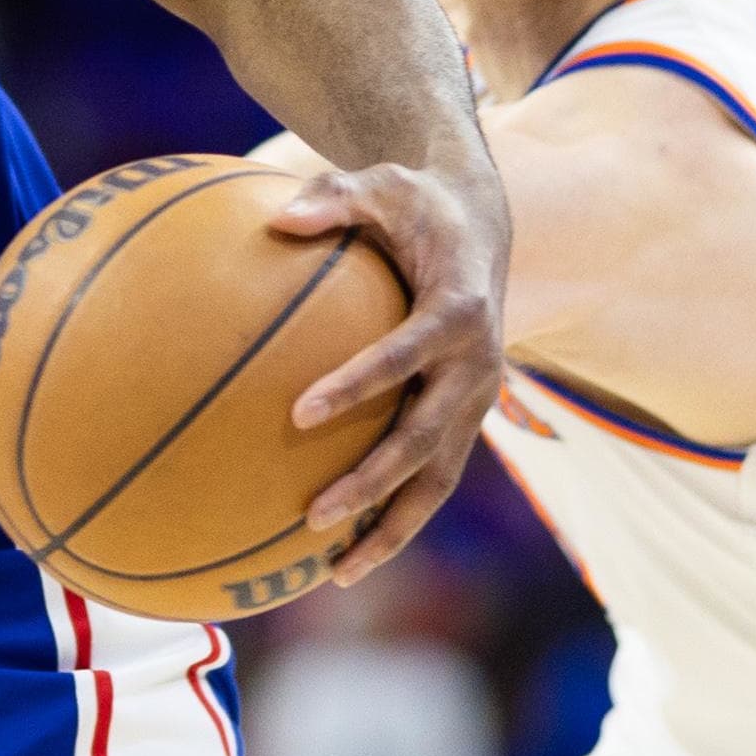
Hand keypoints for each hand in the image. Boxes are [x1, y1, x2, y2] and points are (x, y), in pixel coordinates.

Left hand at [268, 159, 508, 585]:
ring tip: (335, 573)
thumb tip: (276, 217)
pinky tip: (340, 556)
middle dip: (374, 481)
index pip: (406, 354)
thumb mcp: (380, 183)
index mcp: (458, 311)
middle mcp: (477, 368)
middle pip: (427, 440)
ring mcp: (474, 403)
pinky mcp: (464, 423)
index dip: (359, 383)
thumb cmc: (416, 204)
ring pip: (437, 481)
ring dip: (391, 528)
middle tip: (314, 514)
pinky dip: (393, 520)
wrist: (479, 227)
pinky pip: (429, 481)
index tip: (300, 410)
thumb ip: (333, 197)